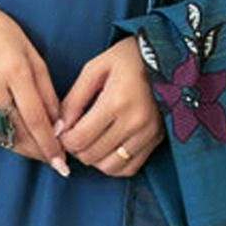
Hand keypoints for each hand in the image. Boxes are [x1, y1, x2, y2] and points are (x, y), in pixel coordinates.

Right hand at [0, 0, 69, 175]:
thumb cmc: (1, 35)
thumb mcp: (32, 54)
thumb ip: (46, 90)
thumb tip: (59, 125)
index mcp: (13, 69)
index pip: (35, 118)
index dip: (50, 144)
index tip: (63, 162)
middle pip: (18, 131)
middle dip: (39, 150)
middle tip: (56, 161)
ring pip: (1, 136)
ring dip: (23, 148)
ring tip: (40, 152)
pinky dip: (3, 139)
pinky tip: (17, 140)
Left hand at [54, 35, 166, 176]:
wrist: (167, 57)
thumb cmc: (127, 58)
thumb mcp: (95, 69)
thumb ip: (74, 99)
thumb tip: (59, 129)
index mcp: (116, 101)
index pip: (79, 139)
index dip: (64, 139)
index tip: (63, 129)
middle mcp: (135, 122)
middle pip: (91, 156)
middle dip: (76, 149)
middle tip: (75, 134)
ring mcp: (148, 134)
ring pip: (109, 167)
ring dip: (94, 159)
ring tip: (91, 141)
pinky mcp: (157, 140)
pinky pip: (130, 168)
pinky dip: (114, 165)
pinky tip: (108, 148)